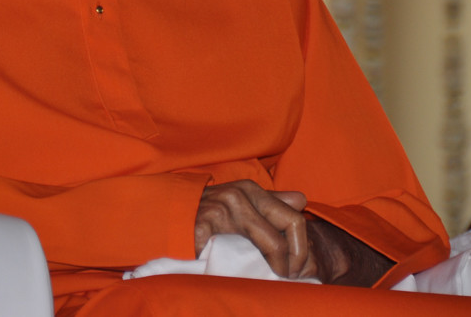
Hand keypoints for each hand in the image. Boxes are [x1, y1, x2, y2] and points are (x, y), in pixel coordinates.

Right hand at [194, 180, 317, 279]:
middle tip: (284, 277)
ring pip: (272, 244)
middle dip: (295, 259)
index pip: (294, 218)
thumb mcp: (241, 202)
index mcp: (250, 189)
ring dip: (276, 268)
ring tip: (268, 279)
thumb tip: (301, 200)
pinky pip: (239, 256)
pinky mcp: (204, 227)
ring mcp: (222, 210)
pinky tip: (242, 277)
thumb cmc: (209, 215)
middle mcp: (239, 195)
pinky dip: (248, 272)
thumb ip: (271, 202)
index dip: (301, 248)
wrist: (169, 219)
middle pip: (290, 226)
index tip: (292, 269)